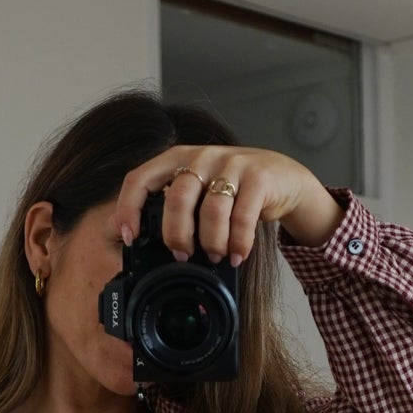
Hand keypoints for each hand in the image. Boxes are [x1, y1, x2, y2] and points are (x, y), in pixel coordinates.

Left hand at [110, 145, 334, 266]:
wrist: (283, 177)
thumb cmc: (233, 188)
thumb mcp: (197, 191)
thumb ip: (168, 206)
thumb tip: (129, 236)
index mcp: (177, 158)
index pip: (140, 178)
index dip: (129, 208)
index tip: (129, 236)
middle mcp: (201, 156)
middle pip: (176, 199)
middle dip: (176, 235)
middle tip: (182, 255)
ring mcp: (231, 164)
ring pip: (211, 211)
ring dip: (211, 242)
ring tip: (215, 256)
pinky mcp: (258, 177)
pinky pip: (242, 217)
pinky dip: (238, 243)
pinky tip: (238, 255)